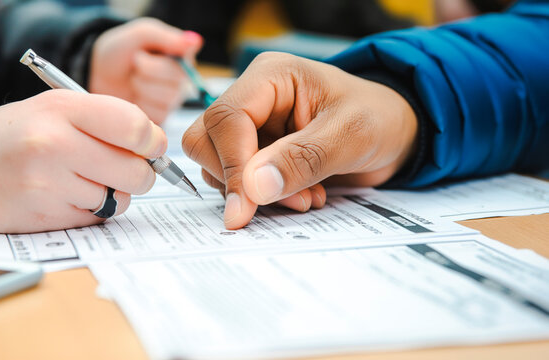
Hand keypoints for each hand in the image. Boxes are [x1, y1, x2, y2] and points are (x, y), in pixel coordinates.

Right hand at [0, 90, 166, 232]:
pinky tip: (68, 196)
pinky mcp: (46, 216)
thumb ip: (104, 120)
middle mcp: (55, 144)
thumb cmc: (11, 136)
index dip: (153, 141)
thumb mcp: (53, 108)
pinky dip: (93, 210)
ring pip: (119, 199)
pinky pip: (96, 218)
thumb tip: (155, 146)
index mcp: (61, 108)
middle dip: (142, 174)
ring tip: (86, 180)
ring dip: (114, 194)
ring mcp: (49, 184)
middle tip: (128, 169)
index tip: (151, 147)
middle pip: (136, 171)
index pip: (134, 127)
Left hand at [89, 18, 202, 124]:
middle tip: (134, 65)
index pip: (184, 62)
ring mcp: (173, 100)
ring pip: (166, 99)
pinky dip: (139, 105)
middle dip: (145, 72)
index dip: (156, 62)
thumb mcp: (139, 34)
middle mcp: (182, 78)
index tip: (140, 54)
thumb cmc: (120, 51)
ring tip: (133, 80)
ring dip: (141, 88)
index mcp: (181, 55)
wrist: (99, 74)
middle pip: (175, 81)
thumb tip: (195, 41)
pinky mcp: (162, 116)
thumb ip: (165, 36)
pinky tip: (133, 97)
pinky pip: (157, 114)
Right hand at [182, 52, 416, 228]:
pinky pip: (238, 183)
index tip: (248, 204)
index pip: (226, 118)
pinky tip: (303, 195)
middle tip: (293, 199)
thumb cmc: (378, 119)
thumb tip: (253, 187)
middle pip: (206, 141)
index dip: (233, 164)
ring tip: (306, 197)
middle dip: (242, 180)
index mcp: (270, 77)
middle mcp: (252, 100)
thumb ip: (303, 159)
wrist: (395, 135)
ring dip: (256, 194)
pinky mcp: (257, 155)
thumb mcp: (350, 135)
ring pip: (217, 166)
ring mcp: (252, 128)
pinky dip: (264, 198)